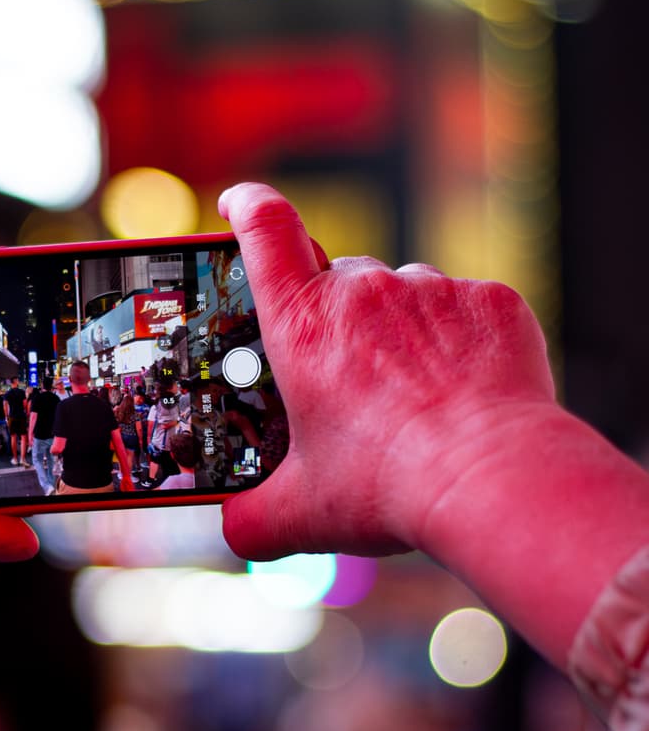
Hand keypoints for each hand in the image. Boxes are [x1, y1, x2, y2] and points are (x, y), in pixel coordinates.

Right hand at [217, 182, 555, 562]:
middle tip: (344, 381)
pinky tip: (462, 394)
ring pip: (403, 296)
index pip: (262, 228)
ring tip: (411, 401)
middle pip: (337, 277)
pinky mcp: (491, 303)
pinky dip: (458, 343)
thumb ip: (252, 518)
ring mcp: (433, 291)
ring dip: (399, 334)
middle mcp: (364, 290)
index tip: (238, 202)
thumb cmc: (388, 487)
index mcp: (303, 323)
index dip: (246, 204)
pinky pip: (464, 310)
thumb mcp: (300, 515)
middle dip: (335, 319)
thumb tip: (237, 528)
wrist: (492, 480)